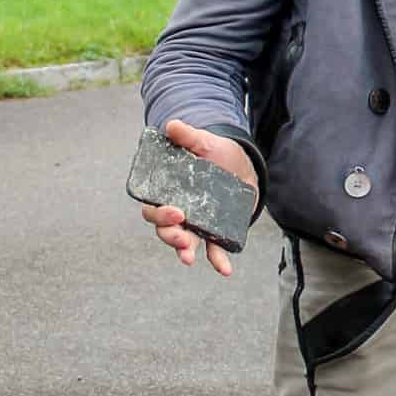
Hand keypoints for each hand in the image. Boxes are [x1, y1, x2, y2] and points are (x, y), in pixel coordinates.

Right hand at [138, 119, 256, 277]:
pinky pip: (214, 250)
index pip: (152, 209)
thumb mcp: (204, 142)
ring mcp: (196, 225)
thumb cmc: (217, 153)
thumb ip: (188, 136)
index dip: (159, 214)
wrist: (242, 164)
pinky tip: (225, 269)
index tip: (175, 212)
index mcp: (168, 193)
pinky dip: (218, 261)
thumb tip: (172, 126)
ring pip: (185, 244)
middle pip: (165, 231)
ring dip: (185, 252)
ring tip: (189, 258)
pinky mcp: (216, 232)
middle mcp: (178, 213)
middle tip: (182, 238)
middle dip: (171, 237)